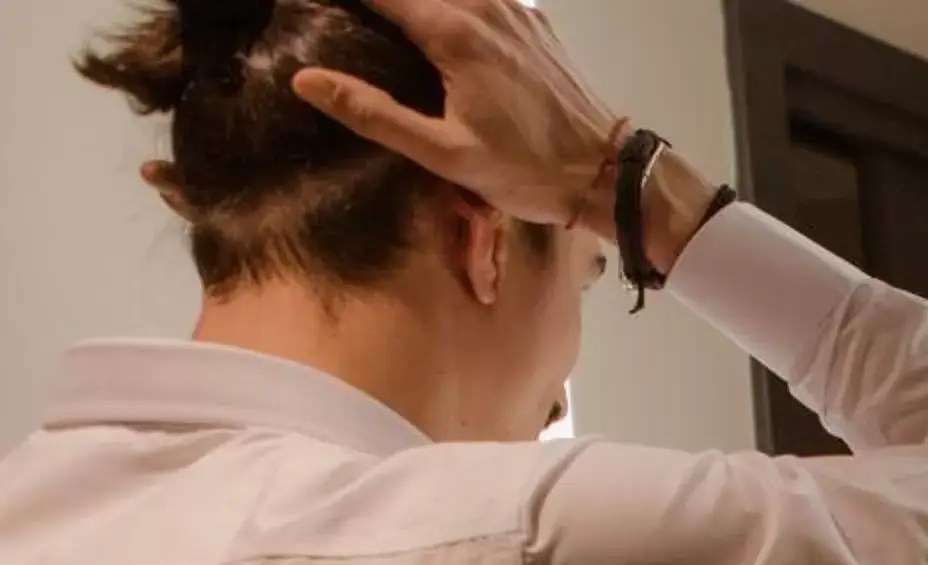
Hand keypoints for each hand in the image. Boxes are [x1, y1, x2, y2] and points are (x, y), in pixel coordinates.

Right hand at [291, 0, 628, 234]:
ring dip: (412, 3)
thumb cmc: (528, 171)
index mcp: (453, 31)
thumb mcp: (445, 154)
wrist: (611, 174)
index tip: (306, 9)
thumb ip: (374, 113)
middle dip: (376, 1)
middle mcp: (483, 5)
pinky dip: (447, 2)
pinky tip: (430, 26)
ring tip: (380, 23)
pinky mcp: (533, 21)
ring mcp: (513, 8)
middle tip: (343, 20)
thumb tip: (305, 80)